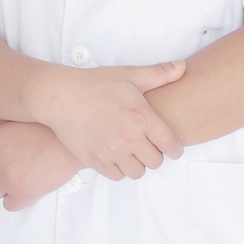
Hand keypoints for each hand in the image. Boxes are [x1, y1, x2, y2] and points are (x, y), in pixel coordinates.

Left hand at [0, 120, 81, 211]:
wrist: (71, 147)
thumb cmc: (51, 130)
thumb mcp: (24, 119)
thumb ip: (4, 125)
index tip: (4, 155)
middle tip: (14, 167)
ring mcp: (7, 178)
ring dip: (4, 186)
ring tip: (22, 179)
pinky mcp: (21, 195)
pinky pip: (8, 205)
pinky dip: (17, 200)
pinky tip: (28, 190)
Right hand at [36, 61, 185, 180]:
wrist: (61, 96)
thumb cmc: (95, 84)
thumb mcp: (129, 75)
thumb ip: (159, 73)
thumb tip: (182, 68)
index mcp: (141, 117)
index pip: (170, 144)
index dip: (175, 148)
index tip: (172, 147)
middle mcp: (129, 138)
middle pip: (156, 162)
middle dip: (155, 154)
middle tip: (148, 144)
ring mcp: (112, 152)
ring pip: (137, 172)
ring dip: (138, 163)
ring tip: (132, 150)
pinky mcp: (96, 161)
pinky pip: (117, 176)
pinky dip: (120, 168)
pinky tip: (116, 155)